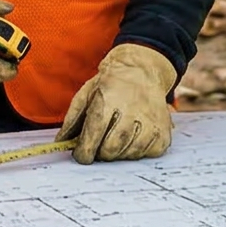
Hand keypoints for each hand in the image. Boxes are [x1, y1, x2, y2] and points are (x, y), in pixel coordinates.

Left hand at [57, 44, 178, 162]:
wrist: (142, 71)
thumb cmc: (111, 85)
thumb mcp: (86, 94)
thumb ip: (72, 119)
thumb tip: (62, 142)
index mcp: (108, 100)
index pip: (93, 135)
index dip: (84, 151)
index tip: (81, 155)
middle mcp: (132, 111)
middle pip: (111, 149)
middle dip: (100, 153)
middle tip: (99, 146)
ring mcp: (151, 122)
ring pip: (129, 154)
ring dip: (119, 153)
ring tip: (116, 138)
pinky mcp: (163, 132)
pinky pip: (147, 154)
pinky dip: (137, 151)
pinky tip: (133, 138)